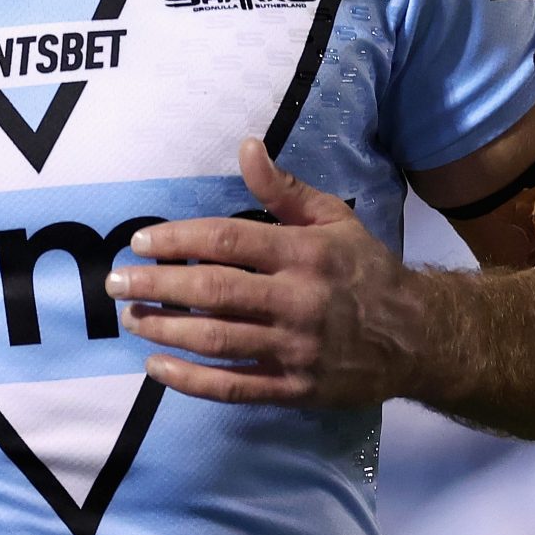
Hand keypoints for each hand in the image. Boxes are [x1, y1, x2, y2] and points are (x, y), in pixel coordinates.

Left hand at [106, 138, 425, 409]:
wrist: (418, 338)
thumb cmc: (366, 271)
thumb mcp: (335, 220)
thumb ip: (285, 190)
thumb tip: (246, 146)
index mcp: (306, 253)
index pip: (229, 240)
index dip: (179, 239)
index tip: (140, 242)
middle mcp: (299, 300)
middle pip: (214, 290)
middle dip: (157, 285)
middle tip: (116, 282)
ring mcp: (296, 348)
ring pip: (218, 339)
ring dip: (166, 330)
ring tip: (131, 318)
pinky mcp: (295, 388)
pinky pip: (234, 387)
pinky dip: (191, 381)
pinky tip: (156, 369)